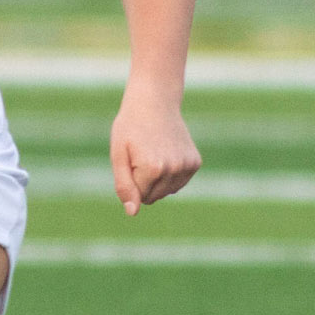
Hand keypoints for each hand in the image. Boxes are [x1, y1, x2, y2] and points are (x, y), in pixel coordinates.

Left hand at [109, 91, 200, 215]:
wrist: (155, 101)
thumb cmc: (131, 127)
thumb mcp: (118, 155)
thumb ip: (124, 186)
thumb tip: (133, 212)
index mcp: (153, 168)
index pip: (138, 197)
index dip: (130, 179)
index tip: (131, 157)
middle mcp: (173, 169)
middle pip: (153, 197)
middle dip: (143, 182)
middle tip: (141, 155)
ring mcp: (187, 166)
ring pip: (166, 192)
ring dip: (157, 180)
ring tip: (154, 154)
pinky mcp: (195, 163)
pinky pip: (178, 183)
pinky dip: (170, 175)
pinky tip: (166, 154)